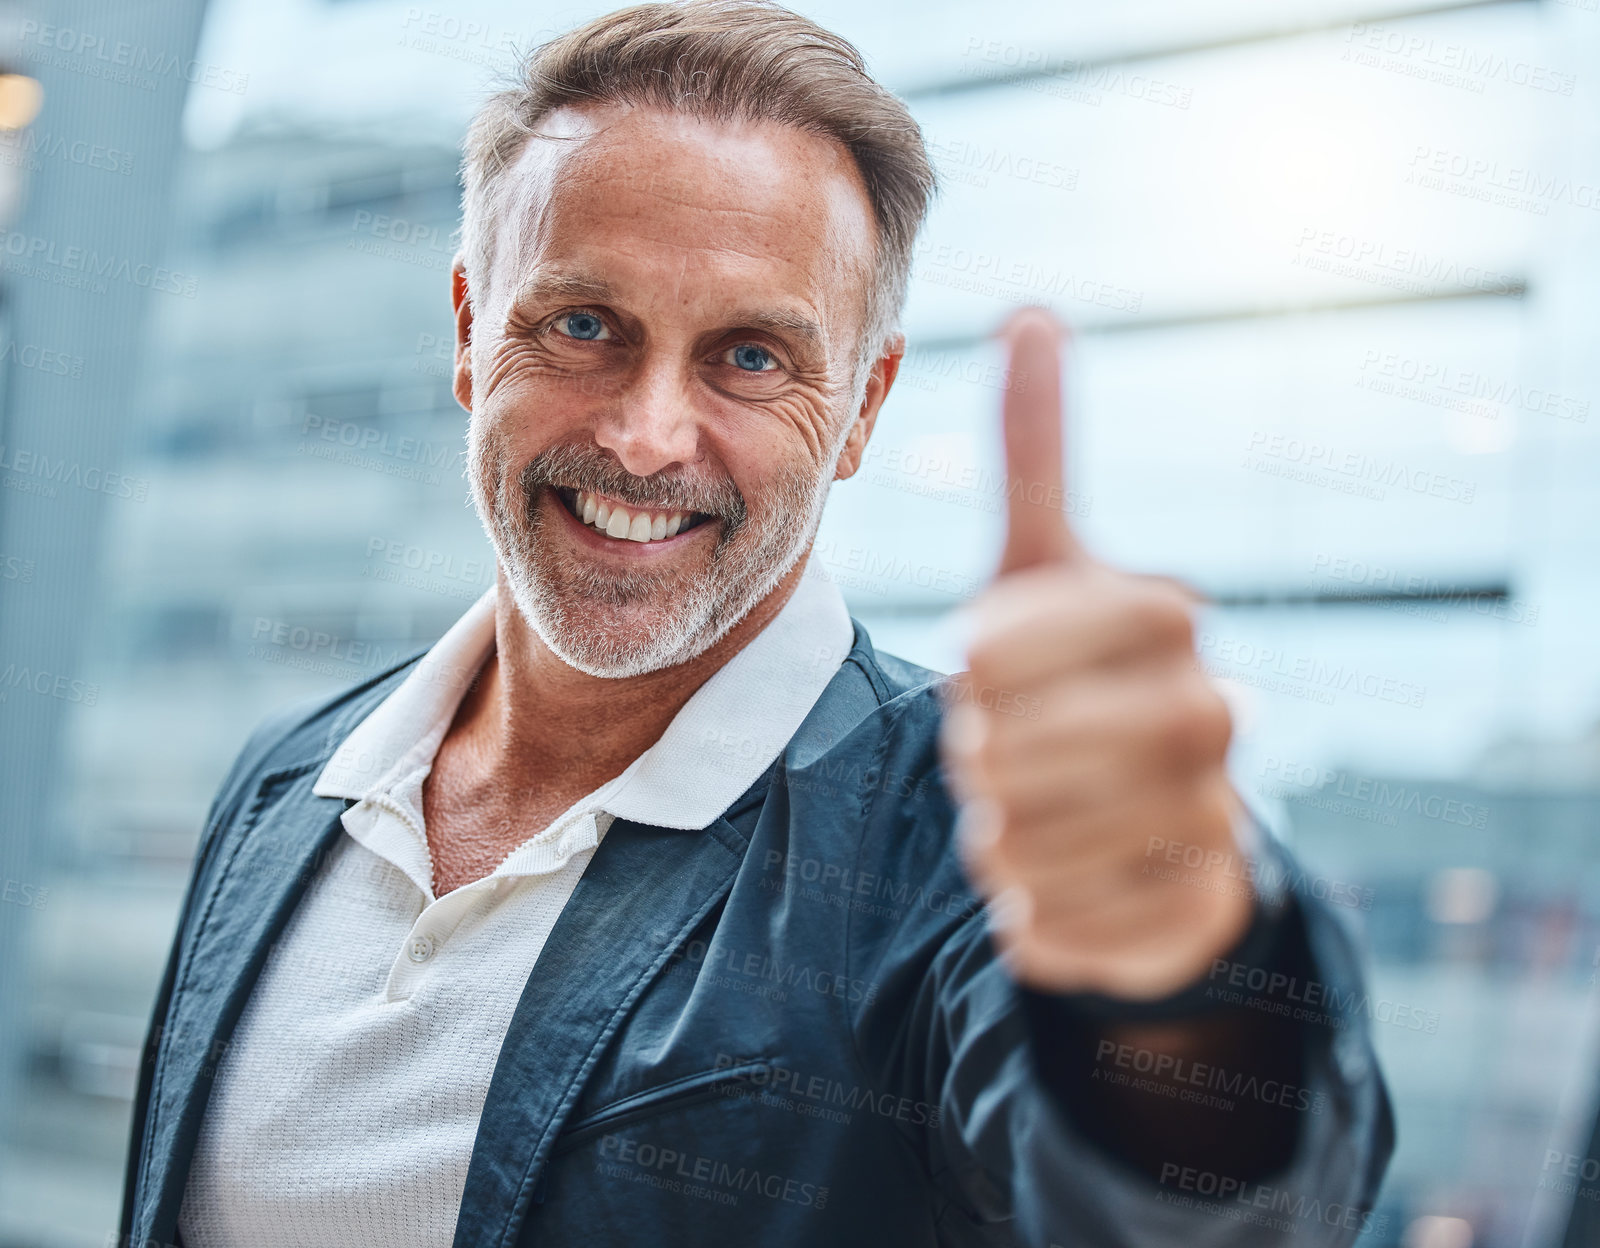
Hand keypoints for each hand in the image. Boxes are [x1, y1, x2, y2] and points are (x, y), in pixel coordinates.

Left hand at [940, 307, 1253, 999]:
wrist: (1154, 815)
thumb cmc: (1077, 676)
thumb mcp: (1045, 562)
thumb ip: (1036, 450)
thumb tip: (1034, 305)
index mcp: (1162, 614)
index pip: (990, 653)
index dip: (967, 677)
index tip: (990, 676)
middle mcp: (1210, 711)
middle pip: (1003, 753)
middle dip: (979, 760)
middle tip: (1004, 756)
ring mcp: (1215, 817)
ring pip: (1024, 850)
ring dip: (998, 838)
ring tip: (1027, 815)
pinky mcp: (1198, 917)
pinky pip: (1057, 933)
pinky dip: (1029, 918)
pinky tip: (1057, 886)